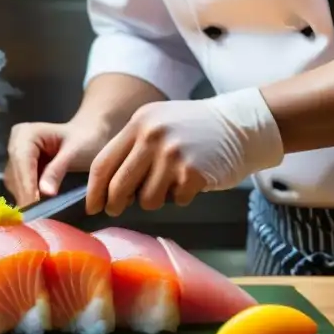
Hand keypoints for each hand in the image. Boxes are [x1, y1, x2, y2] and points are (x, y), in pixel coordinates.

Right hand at [4, 117, 114, 205]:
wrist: (89, 134)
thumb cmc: (86, 139)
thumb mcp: (74, 152)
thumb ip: (57, 170)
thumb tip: (45, 193)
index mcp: (26, 134)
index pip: (22, 162)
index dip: (27, 185)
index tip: (33, 207)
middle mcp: (15, 143)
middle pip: (15, 174)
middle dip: (25, 195)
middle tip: (34, 218)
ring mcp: (16, 156)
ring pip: (14, 182)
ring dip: (25, 198)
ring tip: (37, 215)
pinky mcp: (20, 168)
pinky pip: (20, 185)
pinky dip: (28, 196)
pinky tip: (37, 207)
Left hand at [86, 87, 284, 216]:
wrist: (242, 125)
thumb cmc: (196, 129)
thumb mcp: (158, 123)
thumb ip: (133, 148)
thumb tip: (107, 187)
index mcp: (139, 123)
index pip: (103, 163)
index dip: (93, 190)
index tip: (91, 205)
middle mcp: (153, 137)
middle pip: (119, 186)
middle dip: (115, 204)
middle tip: (116, 209)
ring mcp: (173, 155)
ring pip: (147, 199)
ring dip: (156, 198)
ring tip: (171, 182)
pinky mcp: (193, 173)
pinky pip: (176, 200)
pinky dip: (182, 196)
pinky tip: (193, 180)